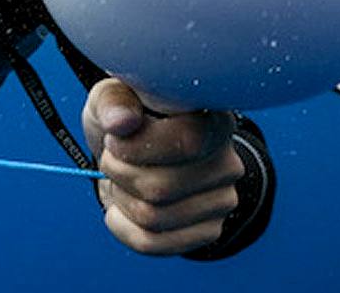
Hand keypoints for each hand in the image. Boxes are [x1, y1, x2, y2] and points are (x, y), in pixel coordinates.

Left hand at [81, 78, 244, 254]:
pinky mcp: (208, 231)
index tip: (115, 137)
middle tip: (114, 159)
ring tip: (122, 180)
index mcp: (212, 120)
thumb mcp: (111, 97)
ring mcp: (222, 201)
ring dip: (119, 198)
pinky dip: (122, 226)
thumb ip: (113, 101)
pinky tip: (120, 208)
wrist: (132, 154)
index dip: (135, 146)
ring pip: (153, 218)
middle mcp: (227, 163)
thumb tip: (121, 122)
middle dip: (117, 174)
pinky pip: (153, 243)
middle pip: (160, 188)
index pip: (187, 141)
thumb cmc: (125, 120)